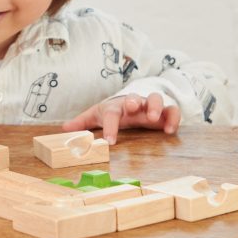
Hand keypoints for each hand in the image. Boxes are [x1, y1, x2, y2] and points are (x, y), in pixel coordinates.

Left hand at [60, 93, 180, 144]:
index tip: (110, 141)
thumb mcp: (97, 115)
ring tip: (156, 120)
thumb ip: (82, 122)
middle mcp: (134, 103)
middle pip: (135, 97)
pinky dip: (174, 118)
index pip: (111, 113)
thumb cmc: (113, 111)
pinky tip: (170, 131)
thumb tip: (64, 129)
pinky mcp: (164, 112)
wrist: (131, 102)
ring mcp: (150, 106)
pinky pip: (172, 110)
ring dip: (157, 106)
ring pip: (156, 99)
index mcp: (116, 106)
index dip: (110, 127)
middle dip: (135, 101)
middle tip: (134, 108)